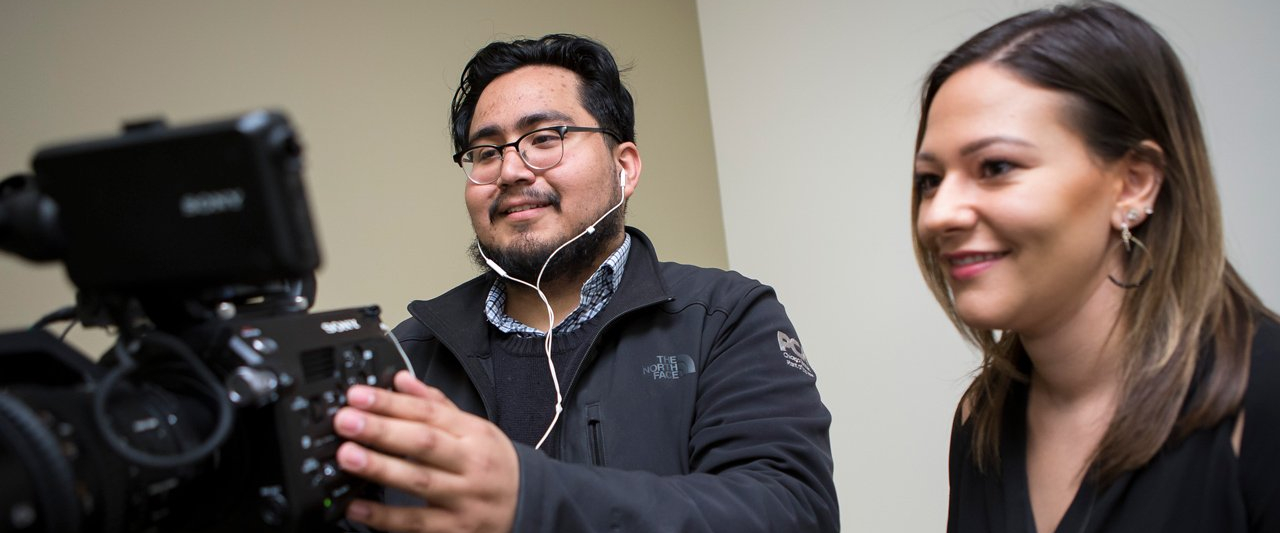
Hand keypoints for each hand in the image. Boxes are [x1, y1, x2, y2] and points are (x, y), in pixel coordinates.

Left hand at [333, 371, 518, 532]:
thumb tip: (402, 380)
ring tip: (347, 456)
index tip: (358, 395)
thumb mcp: (476, 428)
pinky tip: (357, 507)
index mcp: (473, 433)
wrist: (531, 505)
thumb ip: (437, 405)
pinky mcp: (455, 528)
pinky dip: (384, 517)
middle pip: (423, 443)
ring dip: (380, 468)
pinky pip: (417, 523)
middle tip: (346, 420)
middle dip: (382, 430)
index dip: (391, 403)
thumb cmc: (496, 464)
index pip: (428, 413)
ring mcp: (463, 498)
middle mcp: (470, 463)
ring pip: (419, 481)